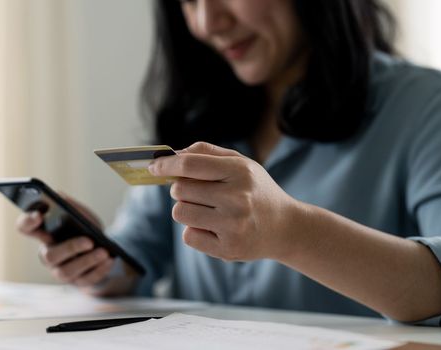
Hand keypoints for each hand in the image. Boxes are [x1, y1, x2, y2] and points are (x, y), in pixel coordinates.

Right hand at [15, 195, 117, 290]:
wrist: (104, 250)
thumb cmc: (87, 230)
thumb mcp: (83, 215)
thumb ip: (72, 207)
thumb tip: (60, 197)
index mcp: (44, 234)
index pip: (24, 227)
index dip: (27, 222)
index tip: (39, 215)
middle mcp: (48, 254)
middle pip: (49, 256)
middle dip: (70, 248)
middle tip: (89, 241)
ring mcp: (61, 271)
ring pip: (67, 272)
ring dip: (87, 261)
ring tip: (104, 252)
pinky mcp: (77, 282)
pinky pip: (85, 280)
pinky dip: (99, 270)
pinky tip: (109, 260)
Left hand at [148, 141, 299, 260]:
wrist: (286, 228)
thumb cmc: (256, 190)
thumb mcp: (240, 163)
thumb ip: (206, 153)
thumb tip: (172, 154)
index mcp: (239, 172)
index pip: (189, 165)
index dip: (166, 165)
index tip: (154, 167)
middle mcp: (237, 198)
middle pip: (179, 190)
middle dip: (180, 189)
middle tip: (196, 192)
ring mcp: (233, 225)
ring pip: (180, 213)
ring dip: (186, 210)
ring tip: (206, 210)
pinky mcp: (228, 249)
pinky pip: (188, 236)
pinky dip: (195, 231)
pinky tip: (214, 228)